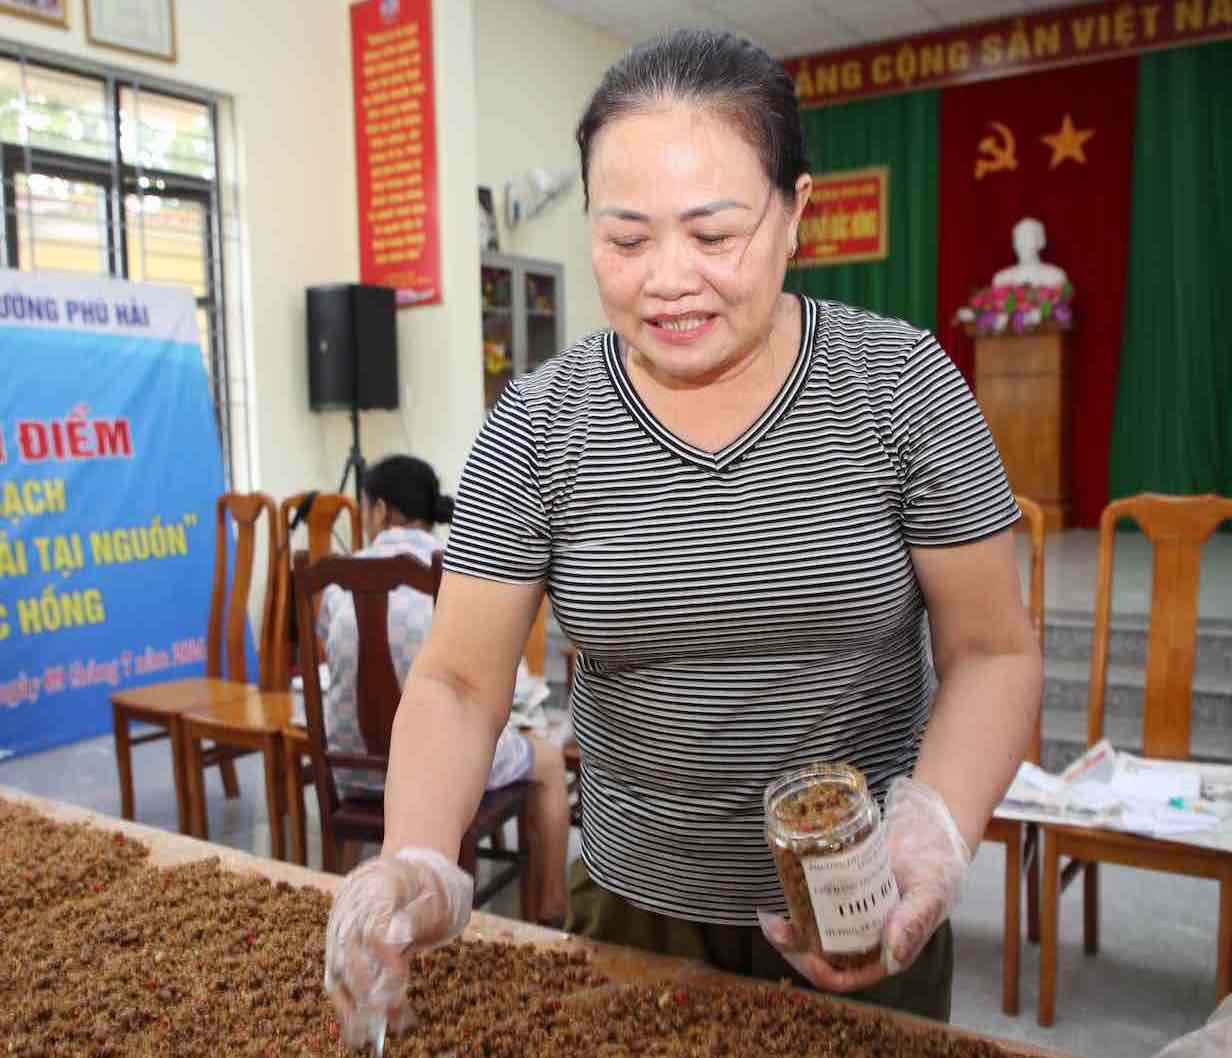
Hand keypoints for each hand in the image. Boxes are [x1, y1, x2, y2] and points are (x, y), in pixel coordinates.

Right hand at [324, 847, 472, 1048]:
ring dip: (351, 1003)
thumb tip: (398, 938)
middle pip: (347, 949)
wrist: (412, 868)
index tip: (400, 978)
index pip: (373, 925)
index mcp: (377, 885)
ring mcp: (341, 924)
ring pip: (336, 967)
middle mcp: (351, 905)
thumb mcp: (437, 893)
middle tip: (381, 1015)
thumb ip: (419, 916)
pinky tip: (360, 1028)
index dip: (383, 956)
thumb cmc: (431, 884)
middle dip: (363, 987)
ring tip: (367, 1034)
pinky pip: (337, 976)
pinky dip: (348, 1003)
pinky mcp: (339, 943)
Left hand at [758, 776, 969, 990]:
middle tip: (777, 929)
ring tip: (770, 918)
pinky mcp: (840, 892)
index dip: (823, 973)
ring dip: (790, 930)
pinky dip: (796, 898)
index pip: (848, 977)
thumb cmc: (935, 872)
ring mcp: (850, 916)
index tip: (805, 956)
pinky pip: (813, 903)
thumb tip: (891, 955)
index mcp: (885, 953)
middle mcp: (864, 939)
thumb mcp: (928, 896)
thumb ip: (912, 923)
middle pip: (822, 957)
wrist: (928, 836)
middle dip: (796, 950)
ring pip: (813, 933)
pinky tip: (782, 886)